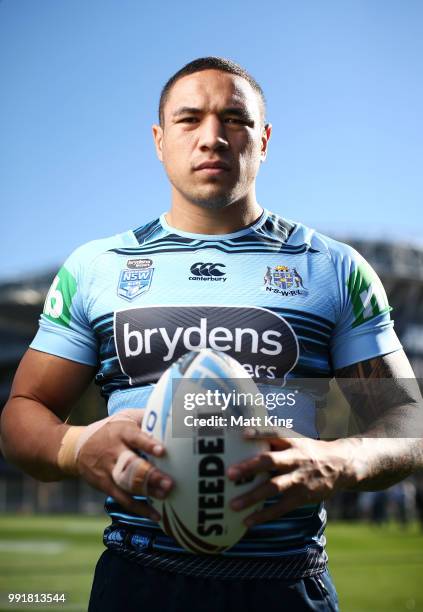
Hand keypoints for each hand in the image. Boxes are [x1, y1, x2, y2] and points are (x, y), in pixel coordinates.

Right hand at [75, 409, 173, 520]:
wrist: (76, 447)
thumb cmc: (110, 429)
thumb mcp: (124, 417)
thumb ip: (146, 416)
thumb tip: (172, 415)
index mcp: (122, 432)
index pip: (135, 437)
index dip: (148, 444)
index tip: (162, 450)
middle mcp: (115, 451)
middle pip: (132, 464)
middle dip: (151, 475)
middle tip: (169, 483)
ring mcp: (109, 470)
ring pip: (128, 483)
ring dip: (147, 492)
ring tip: (166, 496)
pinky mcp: (106, 485)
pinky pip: (124, 499)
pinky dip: (140, 508)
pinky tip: (156, 516)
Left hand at [227, 429, 350, 526]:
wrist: (341, 466)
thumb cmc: (308, 451)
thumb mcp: (296, 440)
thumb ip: (273, 440)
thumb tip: (242, 434)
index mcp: (292, 442)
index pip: (275, 434)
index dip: (260, 433)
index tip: (243, 435)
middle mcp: (295, 458)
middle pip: (270, 461)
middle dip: (249, 468)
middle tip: (229, 474)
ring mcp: (299, 479)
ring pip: (273, 487)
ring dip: (252, 496)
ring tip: (233, 505)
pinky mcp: (301, 497)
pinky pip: (280, 508)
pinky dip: (263, 515)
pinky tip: (247, 521)